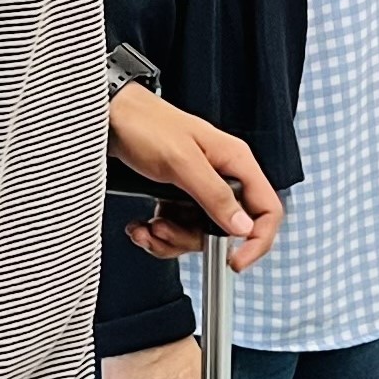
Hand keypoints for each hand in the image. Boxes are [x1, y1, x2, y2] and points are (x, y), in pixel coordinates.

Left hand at [108, 85, 280, 271]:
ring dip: (171, 238)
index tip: (236, 260)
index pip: (267, 209)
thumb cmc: (146, 125)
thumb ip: (214, 195)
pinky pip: (178, 229)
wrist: (111, 118)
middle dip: (193, 240)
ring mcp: (200, 189)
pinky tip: (142, 226)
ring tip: (149, 226)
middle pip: (227, 229)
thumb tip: (243, 227)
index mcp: (235, 162)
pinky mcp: (178, 197)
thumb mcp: (182, 162)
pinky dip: (158, 235)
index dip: (258, 240)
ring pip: (199, 234)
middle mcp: (222, 177)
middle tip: (166, 230)